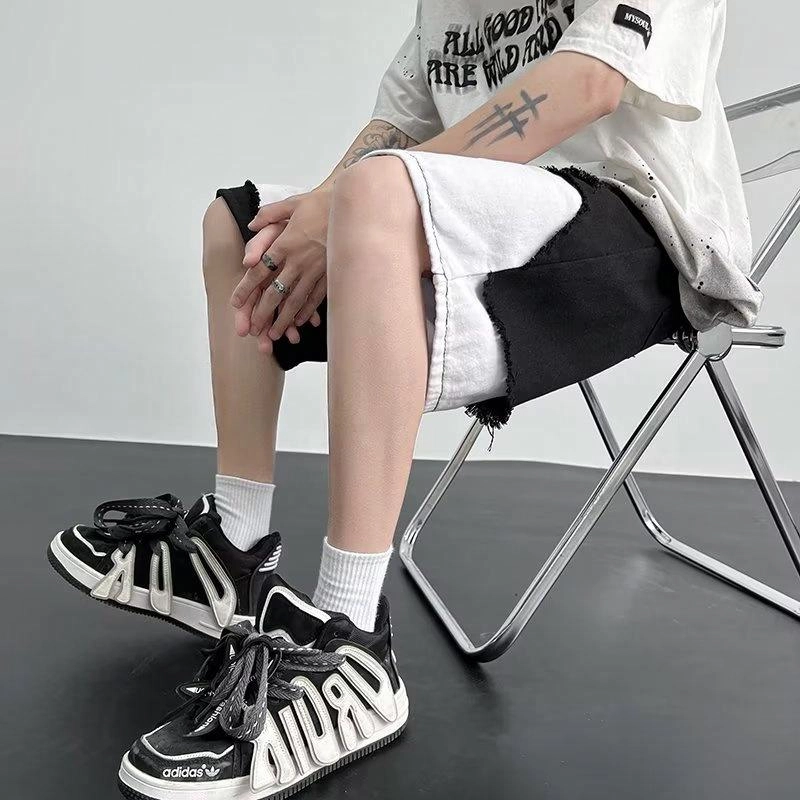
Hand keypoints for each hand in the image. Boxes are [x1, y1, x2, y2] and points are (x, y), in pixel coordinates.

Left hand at [231, 188, 330, 348]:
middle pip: (275, 292)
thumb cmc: (321, 203)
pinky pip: (317, 296)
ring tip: (275, 334)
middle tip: (253, 330)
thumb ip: (268, 215)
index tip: (236, 304)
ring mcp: (316, 270)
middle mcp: (298, 261)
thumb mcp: (291, 203)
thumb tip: (251, 225)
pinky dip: (307, 310)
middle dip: (263, 313)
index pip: (259, 271)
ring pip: (295, 300)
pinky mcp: (331, 274)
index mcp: (284, 244)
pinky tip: (300, 322)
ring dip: (284, 319)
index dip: (246, 289)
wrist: (352, 207)